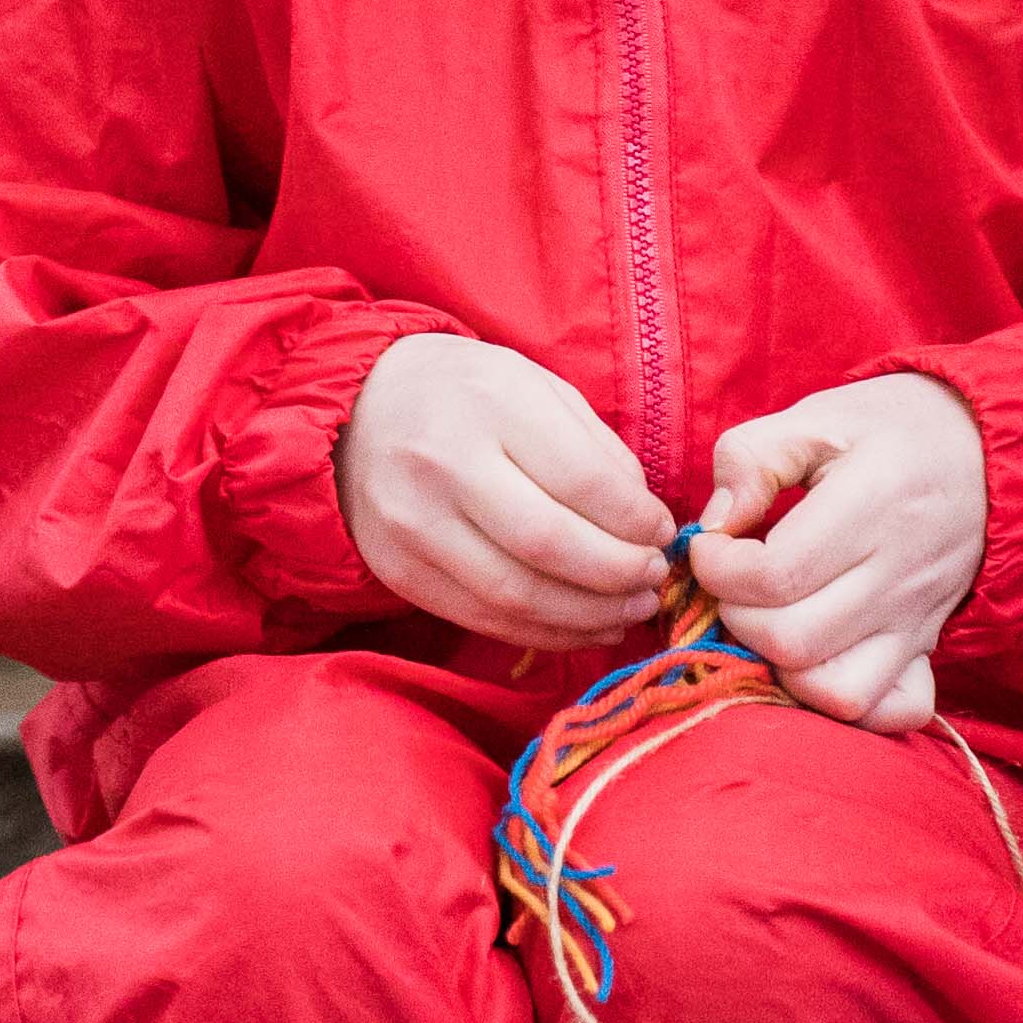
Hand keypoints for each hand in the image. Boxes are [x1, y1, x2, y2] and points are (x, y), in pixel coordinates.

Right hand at [339, 337, 675, 646]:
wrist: (360, 409)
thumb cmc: (468, 395)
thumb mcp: (536, 389)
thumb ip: (595, 451)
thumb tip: (647, 527)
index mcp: (492, 403)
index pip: (583, 481)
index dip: (637, 521)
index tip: (662, 533)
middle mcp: (444, 464)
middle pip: (550, 547)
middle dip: (618, 575)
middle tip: (653, 580)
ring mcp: (414, 524)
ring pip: (517, 596)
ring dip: (588, 616)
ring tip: (629, 611)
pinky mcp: (399, 571)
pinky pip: (483, 619)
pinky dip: (544, 633)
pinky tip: (583, 626)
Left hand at [687, 372, 987, 730]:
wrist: (986, 451)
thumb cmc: (892, 430)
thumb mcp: (817, 416)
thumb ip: (751, 459)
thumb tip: (714, 525)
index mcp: (873, 505)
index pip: (775, 576)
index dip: (718, 569)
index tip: (712, 544)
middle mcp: (900, 574)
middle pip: (793, 641)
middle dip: (737, 617)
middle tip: (733, 582)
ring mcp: (918, 621)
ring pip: (834, 690)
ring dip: (779, 666)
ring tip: (767, 619)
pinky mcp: (927, 646)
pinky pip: (892, 710)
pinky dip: (842, 700)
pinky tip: (814, 661)